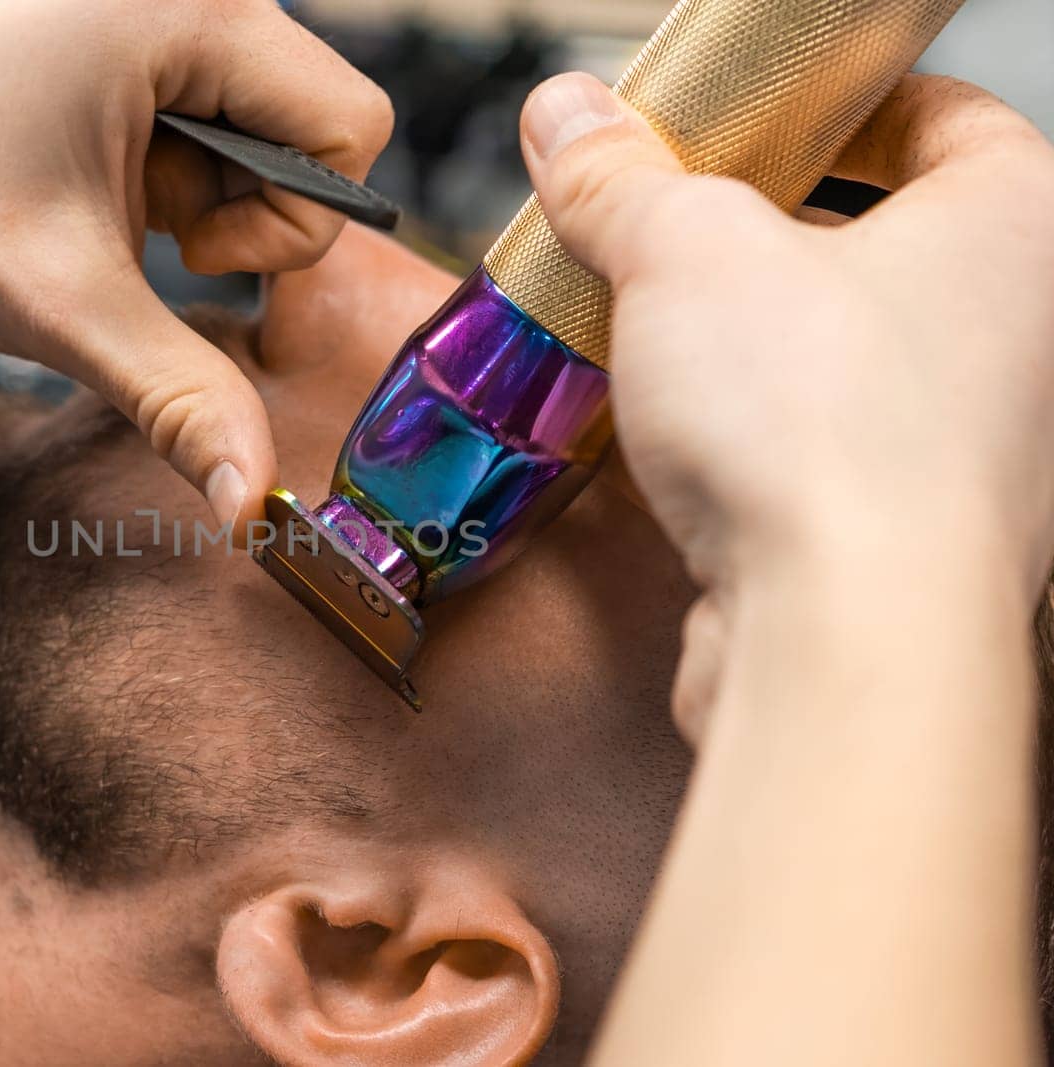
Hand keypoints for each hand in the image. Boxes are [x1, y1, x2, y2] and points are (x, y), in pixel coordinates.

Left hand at [0, 0, 392, 528]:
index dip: (288, 220)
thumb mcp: (66, 305)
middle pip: (308, 123)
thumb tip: (253, 500)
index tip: (184, 246)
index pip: (351, 123)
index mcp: (190, 8)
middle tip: (140, 228)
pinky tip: (83, 178)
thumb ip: (184, 400)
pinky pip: (197, 104)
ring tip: (97, 201)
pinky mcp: (113, 20)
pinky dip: (159, 163)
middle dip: (238, 206)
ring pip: (253, 120)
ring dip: (193, 189)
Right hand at [518, 72, 1053, 736]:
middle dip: (770, 232)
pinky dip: (760, 434)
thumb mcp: (686, 252)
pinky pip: (828, 450)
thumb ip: (625, 178)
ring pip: (854, 356)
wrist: (843, 636)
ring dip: (759, 342)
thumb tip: (575, 126)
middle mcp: (1022, 336)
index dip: (837, 108)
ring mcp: (979, 446)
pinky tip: (680, 437)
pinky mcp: (913, 533)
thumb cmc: (830, 440)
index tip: (755, 119)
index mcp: (1016, 226)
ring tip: (657, 333)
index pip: (940, 117)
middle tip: (673, 225)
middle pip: (886, 241)